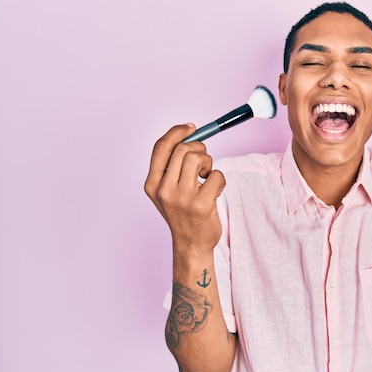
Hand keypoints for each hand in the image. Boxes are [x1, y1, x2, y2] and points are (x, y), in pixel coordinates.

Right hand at [144, 123, 225, 256]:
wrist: (191, 245)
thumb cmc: (183, 213)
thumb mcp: (168, 190)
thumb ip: (173, 165)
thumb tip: (191, 133)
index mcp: (152, 184)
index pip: (161, 148)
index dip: (177, 132)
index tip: (191, 127)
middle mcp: (164, 190)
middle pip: (183, 149)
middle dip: (199, 148)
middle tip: (204, 161)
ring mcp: (182, 198)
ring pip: (198, 158)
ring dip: (208, 163)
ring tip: (207, 176)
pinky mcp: (201, 204)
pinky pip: (216, 175)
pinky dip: (219, 179)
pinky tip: (214, 191)